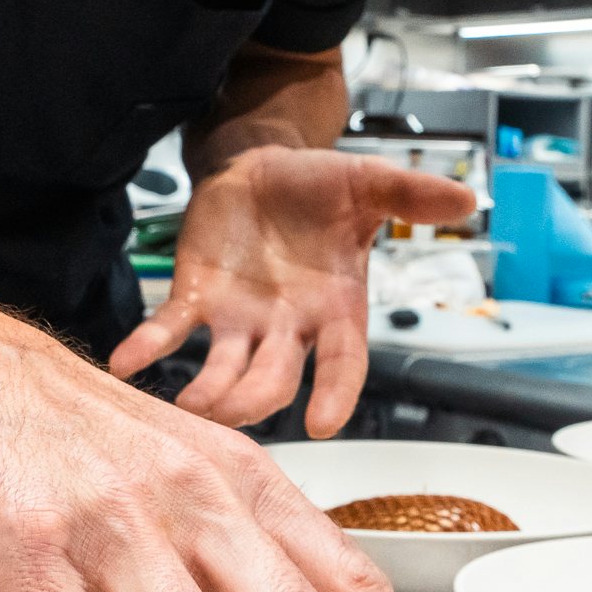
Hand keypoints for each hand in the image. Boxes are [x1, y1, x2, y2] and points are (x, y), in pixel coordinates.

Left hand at [109, 147, 475, 436]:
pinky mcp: (195, 300)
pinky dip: (147, 349)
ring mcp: (238, 321)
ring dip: (206, 392)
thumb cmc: (319, 185)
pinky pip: (168, 332)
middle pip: (274, 379)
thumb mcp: (369, 183)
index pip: (344, 364)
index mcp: (336, 309)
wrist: (262, 166)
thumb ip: (410, 194)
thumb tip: (466, 196)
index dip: (335, 394)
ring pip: (223, 371)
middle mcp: (286, 327)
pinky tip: (125, 363)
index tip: (323, 424)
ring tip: (186, 406)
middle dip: (255, 398)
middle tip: (232, 412)